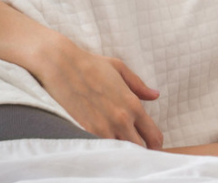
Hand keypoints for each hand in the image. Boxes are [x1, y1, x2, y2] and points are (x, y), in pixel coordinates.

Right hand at [31, 37, 163, 149]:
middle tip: (134, 148)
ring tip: (117, 148)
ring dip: (121, 151)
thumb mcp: (118, 68)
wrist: (61, 65)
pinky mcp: (85, 132)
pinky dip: (104, 151)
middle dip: (140, 150)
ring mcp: (103, 128)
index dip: (155, 143)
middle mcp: (121, 120)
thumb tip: (155, 95)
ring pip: (121, 152)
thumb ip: (138, 85)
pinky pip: (101, 150)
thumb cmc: (90, 64)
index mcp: (132, 105)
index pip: (154, 136)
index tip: (150, 144)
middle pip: (140, 149)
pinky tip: (102, 147)